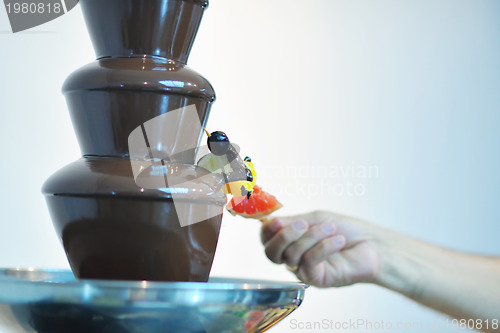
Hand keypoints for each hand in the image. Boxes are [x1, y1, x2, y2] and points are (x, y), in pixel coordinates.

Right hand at [261, 211, 380, 287]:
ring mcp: (303, 270)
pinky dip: (324, 247)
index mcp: (290, 241)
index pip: (266, 239)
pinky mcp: (316, 279)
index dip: (267, 230)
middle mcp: (293, 257)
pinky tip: (338, 241)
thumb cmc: (346, 230)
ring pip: (292, 255)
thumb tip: (268, 221)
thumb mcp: (316, 219)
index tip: (276, 220)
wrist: (372, 244)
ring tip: (330, 229)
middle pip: (271, 253)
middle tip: (303, 224)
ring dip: (312, 237)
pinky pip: (310, 262)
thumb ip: (292, 222)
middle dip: (284, 236)